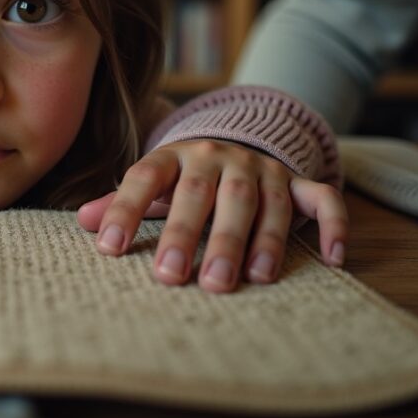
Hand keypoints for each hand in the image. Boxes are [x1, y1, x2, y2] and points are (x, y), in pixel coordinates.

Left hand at [77, 139, 347, 292]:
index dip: (125, 210)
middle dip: (190, 236)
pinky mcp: (296, 181)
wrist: (240, 137)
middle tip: (176, 279)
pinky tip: (333, 259)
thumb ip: (121, 203)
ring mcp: (261, 168)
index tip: (109, 249)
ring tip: (247, 280)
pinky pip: (321, 198)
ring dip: (256, 240)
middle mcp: (217, 157)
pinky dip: (332, 226)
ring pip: (260, 201)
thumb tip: (83, 220)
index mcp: (174, 156)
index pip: (145, 178)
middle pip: (203, 194)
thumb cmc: (185, 177)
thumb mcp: (154, 183)